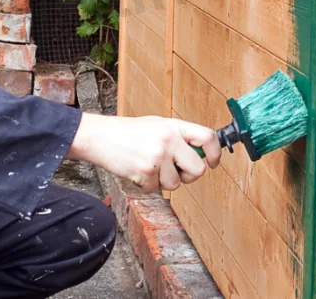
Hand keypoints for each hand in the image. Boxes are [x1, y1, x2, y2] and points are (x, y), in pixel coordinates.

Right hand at [67, 113, 221, 192]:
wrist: (100, 137)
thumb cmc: (127, 132)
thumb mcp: (157, 125)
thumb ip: (178, 137)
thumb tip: (199, 155)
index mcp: (174, 126)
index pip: (208, 137)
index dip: (215, 153)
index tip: (212, 162)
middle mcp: (169, 140)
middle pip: (197, 169)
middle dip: (189, 176)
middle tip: (177, 172)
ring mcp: (158, 157)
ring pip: (175, 183)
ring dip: (164, 181)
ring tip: (149, 167)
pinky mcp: (146, 173)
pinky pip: (156, 190)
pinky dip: (148, 186)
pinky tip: (137, 171)